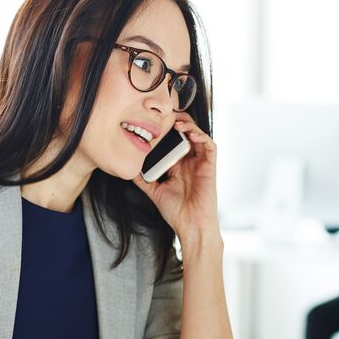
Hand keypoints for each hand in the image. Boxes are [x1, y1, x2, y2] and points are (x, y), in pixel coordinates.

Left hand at [132, 113, 219, 245]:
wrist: (190, 225)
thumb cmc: (175, 211)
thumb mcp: (153, 190)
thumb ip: (142, 178)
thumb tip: (127, 168)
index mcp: (178, 164)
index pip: (173, 140)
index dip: (167, 128)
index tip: (154, 120)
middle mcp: (190, 161)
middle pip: (187, 133)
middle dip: (178, 120)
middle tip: (166, 113)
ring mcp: (201, 163)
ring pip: (198, 135)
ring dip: (189, 125)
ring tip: (177, 121)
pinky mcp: (211, 166)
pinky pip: (210, 145)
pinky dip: (201, 136)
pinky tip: (190, 133)